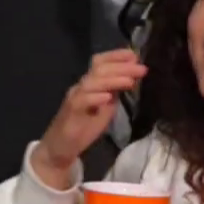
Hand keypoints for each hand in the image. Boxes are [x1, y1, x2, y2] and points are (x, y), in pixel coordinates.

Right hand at [32, 49, 146, 188]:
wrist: (61, 147)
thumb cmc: (84, 127)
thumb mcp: (106, 108)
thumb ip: (116, 92)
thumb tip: (133, 77)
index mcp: (91, 84)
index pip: (101, 62)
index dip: (116, 56)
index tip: (135, 55)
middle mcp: (81, 87)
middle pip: (99, 69)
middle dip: (122, 67)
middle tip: (142, 69)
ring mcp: (74, 98)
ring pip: (91, 82)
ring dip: (112, 80)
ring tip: (130, 80)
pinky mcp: (70, 113)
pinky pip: (81, 101)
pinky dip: (95, 98)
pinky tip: (108, 98)